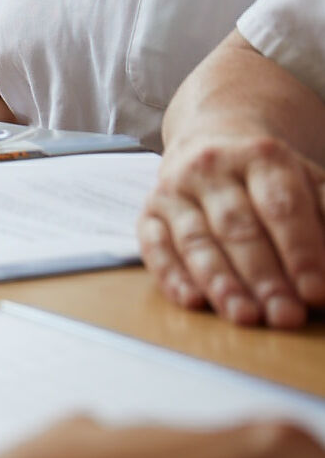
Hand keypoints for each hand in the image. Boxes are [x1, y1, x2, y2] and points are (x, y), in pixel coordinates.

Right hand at [139, 131, 324, 325]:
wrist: (211, 140)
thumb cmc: (268, 178)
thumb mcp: (308, 184)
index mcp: (260, 157)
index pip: (280, 207)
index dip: (299, 252)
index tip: (316, 293)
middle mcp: (211, 167)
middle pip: (237, 227)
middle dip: (263, 276)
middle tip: (285, 316)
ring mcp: (174, 188)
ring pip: (196, 240)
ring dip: (220, 282)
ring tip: (245, 316)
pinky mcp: (149, 210)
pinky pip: (154, 245)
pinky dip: (171, 275)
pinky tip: (192, 300)